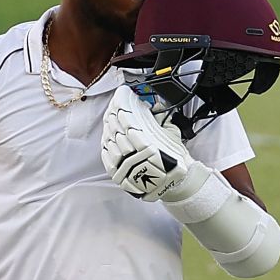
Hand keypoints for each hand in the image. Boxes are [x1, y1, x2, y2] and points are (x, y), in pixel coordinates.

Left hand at [101, 85, 190, 200]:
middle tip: (116, 103)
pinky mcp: (117, 173)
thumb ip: (162, 117)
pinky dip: (106, 143)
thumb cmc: (173, 160)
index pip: (126, 118)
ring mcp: (123, 164)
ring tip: (112, 118)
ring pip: (109, 139)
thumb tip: (155, 104)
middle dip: (114, 112)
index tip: (122, 94)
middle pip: (115, 127)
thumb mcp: (172, 134)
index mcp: (146, 143)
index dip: (122, 103)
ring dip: (109, 127)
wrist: (172, 184)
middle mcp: (133, 154)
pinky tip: (107, 136)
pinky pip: (106, 155)